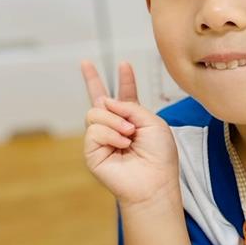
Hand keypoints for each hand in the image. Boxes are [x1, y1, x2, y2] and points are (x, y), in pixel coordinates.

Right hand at [81, 60, 178, 206]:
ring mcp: (102, 139)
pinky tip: (122, 144)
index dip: (125, 80)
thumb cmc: (160, 156)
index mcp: (133, 119)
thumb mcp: (153, 123)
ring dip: (115, 121)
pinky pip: (94, 130)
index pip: (126, 96)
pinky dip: (110, 134)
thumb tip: (105, 101)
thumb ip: (131, 106)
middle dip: (92, 79)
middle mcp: (116, 127)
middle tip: (85, 62)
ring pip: (95, 112)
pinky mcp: (92, 151)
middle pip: (99, 99)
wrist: (154, 182)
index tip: (124, 65)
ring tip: (129, 135)